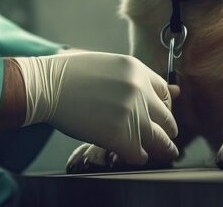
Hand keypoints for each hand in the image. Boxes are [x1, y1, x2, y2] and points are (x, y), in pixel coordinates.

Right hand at [14, 51, 178, 165]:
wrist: (46, 86)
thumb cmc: (70, 74)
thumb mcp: (109, 65)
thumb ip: (138, 78)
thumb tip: (176, 91)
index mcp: (137, 70)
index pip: (166, 93)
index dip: (163, 107)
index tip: (157, 115)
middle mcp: (140, 91)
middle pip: (167, 118)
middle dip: (166, 129)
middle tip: (163, 137)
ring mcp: (133, 114)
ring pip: (161, 140)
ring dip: (161, 148)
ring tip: (161, 152)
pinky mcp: (121, 136)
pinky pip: (140, 154)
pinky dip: (138, 157)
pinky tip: (133, 154)